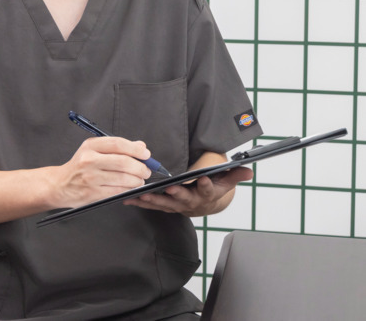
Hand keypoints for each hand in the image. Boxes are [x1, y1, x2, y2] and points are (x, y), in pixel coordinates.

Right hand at [49, 136, 152, 208]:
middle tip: (146, 170)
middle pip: (123, 161)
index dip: (135, 149)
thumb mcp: (93, 151)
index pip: (118, 144)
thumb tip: (140, 145)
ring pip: (124, 178)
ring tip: (139, 179)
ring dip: (137, 180)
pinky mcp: (93, 192)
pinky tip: (130, 187)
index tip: (146, 154)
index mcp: (90, 146)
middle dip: (140, 167)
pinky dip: (129, 189)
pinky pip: (118, 191)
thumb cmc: (79, 167)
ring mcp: (91, 177)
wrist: (59, 185)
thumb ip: (117, 147)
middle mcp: (89, 160)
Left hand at [123, 166, 252, 216]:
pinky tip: (128, 199)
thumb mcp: (225, 180)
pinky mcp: (165, 205)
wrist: (205, 205)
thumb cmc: (213, 188)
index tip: (203, 178)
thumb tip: (248, 170)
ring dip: (154, 200)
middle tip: (170, 188)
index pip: (208, 190)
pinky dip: (140, 203)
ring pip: (165, 204)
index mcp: (206, 194)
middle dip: (177, 194)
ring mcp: (177, 205)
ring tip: (143, 195)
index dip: (206, 185)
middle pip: (184, 199)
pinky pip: (152, 205)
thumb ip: (234, 174)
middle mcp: (191, 202)